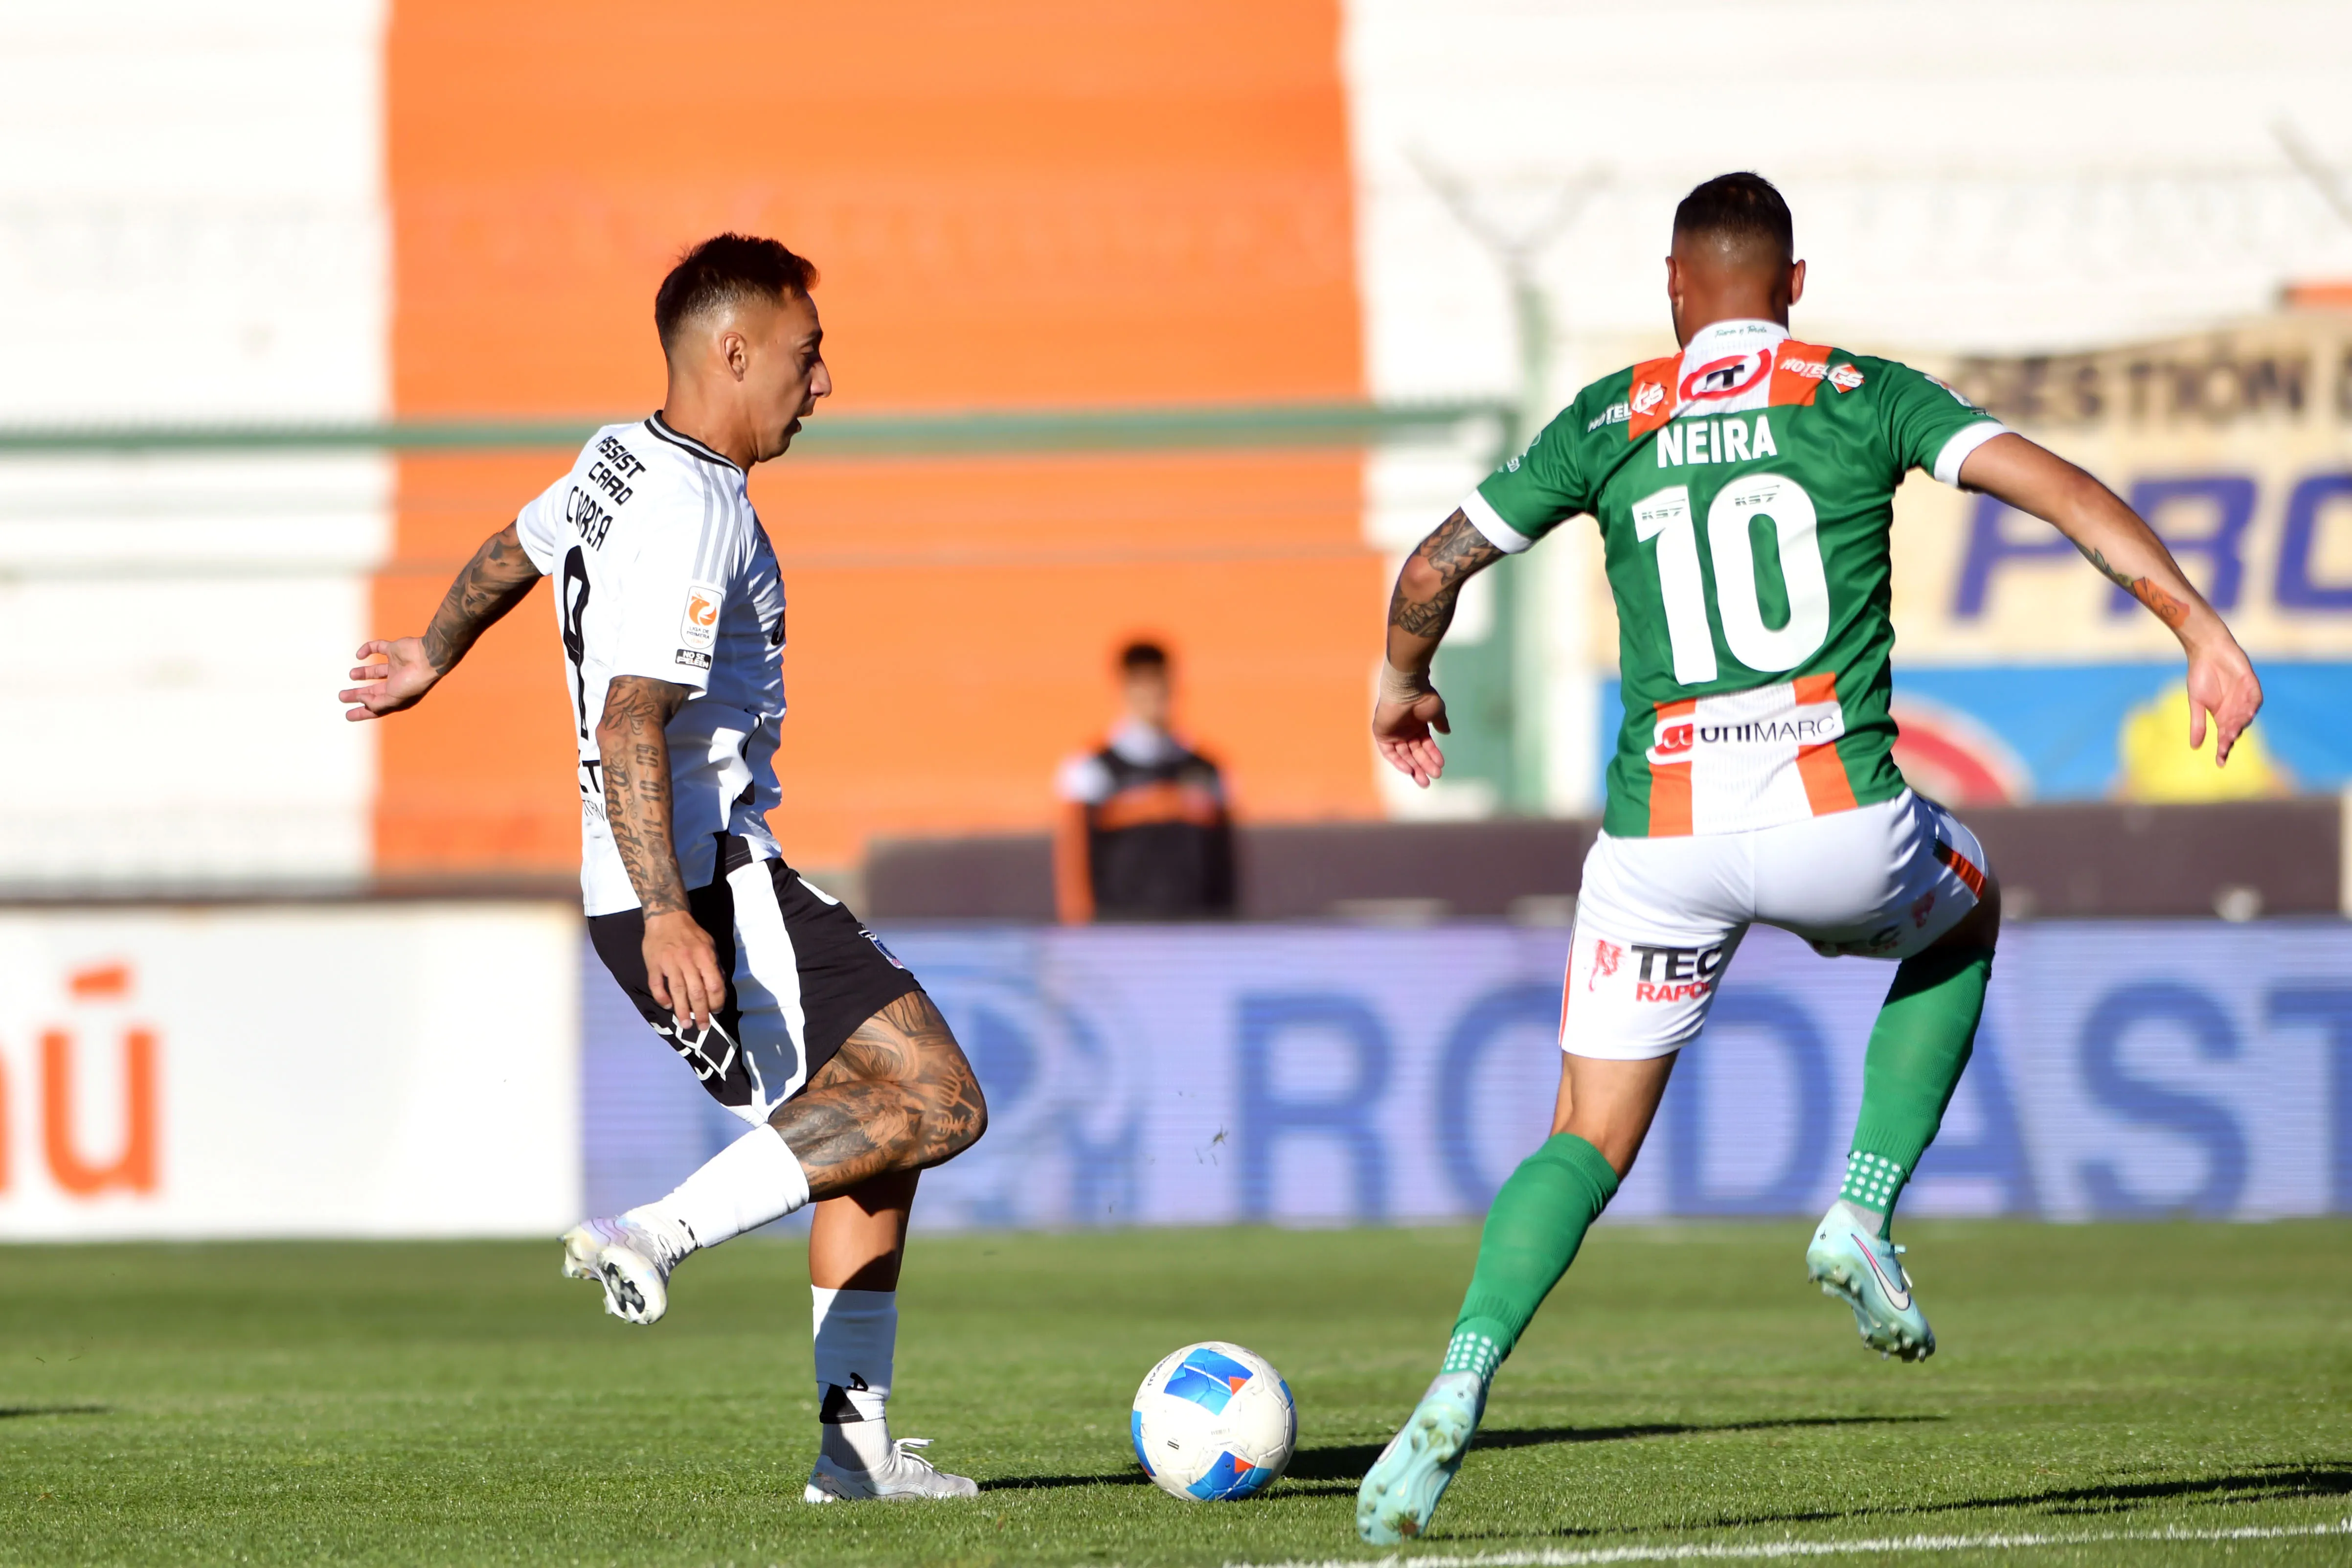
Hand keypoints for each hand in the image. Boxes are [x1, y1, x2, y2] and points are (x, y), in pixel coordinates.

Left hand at [340, 638, 439, 721]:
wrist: (426, 659)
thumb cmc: (413, 683)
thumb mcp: (393, 700)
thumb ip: (375, 703)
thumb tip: (361, 698)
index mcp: (399, 697)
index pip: (377, 707)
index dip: (362, 712)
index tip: (348, 715)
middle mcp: (398, 682)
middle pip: (373, 690)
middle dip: (357, 694)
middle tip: (342, 696)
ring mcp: (396, 666)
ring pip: (375, 670)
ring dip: (362, 673)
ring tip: (351, 675)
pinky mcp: (394, 650)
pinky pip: (377, 647)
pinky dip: (367, 650)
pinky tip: (359, 655)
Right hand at [643, 910, 726, 1031]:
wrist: (667, 917)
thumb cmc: (691, 934)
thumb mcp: (709, 945)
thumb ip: (714, 965)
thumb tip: (719, 987)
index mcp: (705, 956)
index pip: (714, 984)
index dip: (717, 1001)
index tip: (716, 1011)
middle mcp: (688, 960)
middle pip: (696, 992)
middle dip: (701, 1012)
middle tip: (703, 1027)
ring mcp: (669, 963)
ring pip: (677, 991)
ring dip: (682, 1010)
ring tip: (685, 1024)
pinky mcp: (654, 964)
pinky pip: (656, 985)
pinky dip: (662, 997)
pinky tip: (668, 1006)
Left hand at [1374, 688, 1450, 788]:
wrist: (1407, 689)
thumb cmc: (1422, 697)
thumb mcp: (1436, 711)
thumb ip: (1440, 722)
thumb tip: (1446, 732)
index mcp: (1418, 725)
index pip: (1425, 745)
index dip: (1433, 755)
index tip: (1441, 764)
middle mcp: (1405, 730)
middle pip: (1415, 753)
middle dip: (1425, 765)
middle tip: (1435, 776)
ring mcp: (1393, 733)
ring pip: (1404, 755)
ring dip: (1414, 767)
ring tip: (1424, 780)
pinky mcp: (1382, 734)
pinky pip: (1389, 752)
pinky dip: (1398, 762)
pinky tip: (1409, 770)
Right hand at [2183, 631, 2262, 765]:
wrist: (2207, 650)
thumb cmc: (2201, 675)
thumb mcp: (2196, 702)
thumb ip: (2198, 723)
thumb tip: (2194, 747)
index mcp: (2222, 716)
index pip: (2224, 737)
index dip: (2223, 750)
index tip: (2220, 763)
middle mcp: (2236, 709)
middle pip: (2236, 728)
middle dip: (2231, 736)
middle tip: (2225, 742)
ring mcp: (2245, 697)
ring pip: (2246, 716)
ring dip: (2240, 723)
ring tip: (2232, 731)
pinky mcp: (2251, 684)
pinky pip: (2255, 698)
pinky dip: (2252, 706)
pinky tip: (2247, 713)